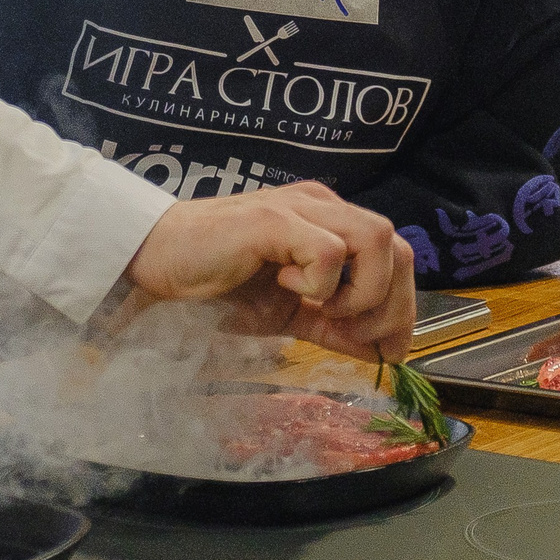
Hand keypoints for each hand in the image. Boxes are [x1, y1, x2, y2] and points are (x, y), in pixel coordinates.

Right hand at [123, 180, 415, 362]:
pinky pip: (329, 251)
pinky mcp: (274, 221)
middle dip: (391, 305)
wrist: (157, 262)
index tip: (384, 348)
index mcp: (329, 222)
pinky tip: (286, 291)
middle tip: (356, 337)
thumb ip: (333, 327)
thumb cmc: (217, 283)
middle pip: (398, 246)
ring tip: (322, 312)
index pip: (397, 255)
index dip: (401, 306)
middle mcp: (322, 206)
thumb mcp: (288, 314)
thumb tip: (381, 352)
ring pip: (377, 240)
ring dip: (362, 291)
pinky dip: (321, 284)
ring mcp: (300, 208)